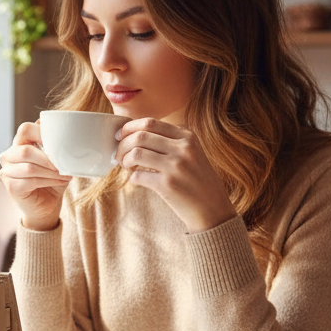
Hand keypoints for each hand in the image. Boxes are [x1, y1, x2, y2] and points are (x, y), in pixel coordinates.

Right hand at [0, 121, 71, 230]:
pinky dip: (49, 181)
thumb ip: (55, 146)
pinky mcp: (11, 186)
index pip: (25, 129)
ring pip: (30, 168)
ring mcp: (7, 171)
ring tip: (66, 174)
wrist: (47, 206)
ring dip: (51, 172)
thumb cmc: (52, 179)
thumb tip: (62, 127)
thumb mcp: (56, 160)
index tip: (59, 143)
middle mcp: (8, 155)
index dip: (42, 133)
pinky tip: (61, 181)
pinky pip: (31, 181)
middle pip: (25, 151)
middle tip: (64, 164)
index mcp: (19, 144)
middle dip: (48, 158)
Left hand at [115, 118, 236, 232]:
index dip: (129, 128)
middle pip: (140, 136)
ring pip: (136, 153)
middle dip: (122, 144)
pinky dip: (132, 177)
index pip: (150, 122)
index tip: (120, 135)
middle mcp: (183, 148)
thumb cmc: (197, 180)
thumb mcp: (192, 152)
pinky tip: (136, 179)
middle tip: (118, 154)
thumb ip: (170, 140)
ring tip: (125, 166)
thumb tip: (135, 134)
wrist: (212, 208)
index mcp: (187, 136)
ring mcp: (175, 166)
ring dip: (124, 160)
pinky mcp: (168, 185)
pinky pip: (138, 176)